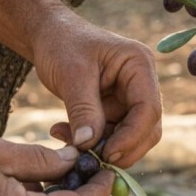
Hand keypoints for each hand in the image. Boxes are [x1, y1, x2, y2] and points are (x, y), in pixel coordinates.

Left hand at [31, 9, 161, 167]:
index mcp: (139, 66)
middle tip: (92, 160)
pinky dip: (88, 142)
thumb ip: (83, 110)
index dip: (132, 137)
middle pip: (146, 129)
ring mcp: (128, 99)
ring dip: (101, 147)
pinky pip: (109, 136)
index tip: (107, 154)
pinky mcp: (113, 111)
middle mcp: (141, 84)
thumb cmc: (61, 44)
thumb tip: (88, 147)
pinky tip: (61, 132)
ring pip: (129, 138)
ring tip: (65, 139)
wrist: (47, 35)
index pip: (148, 109)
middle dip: (122, 149)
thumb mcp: (71, 74)